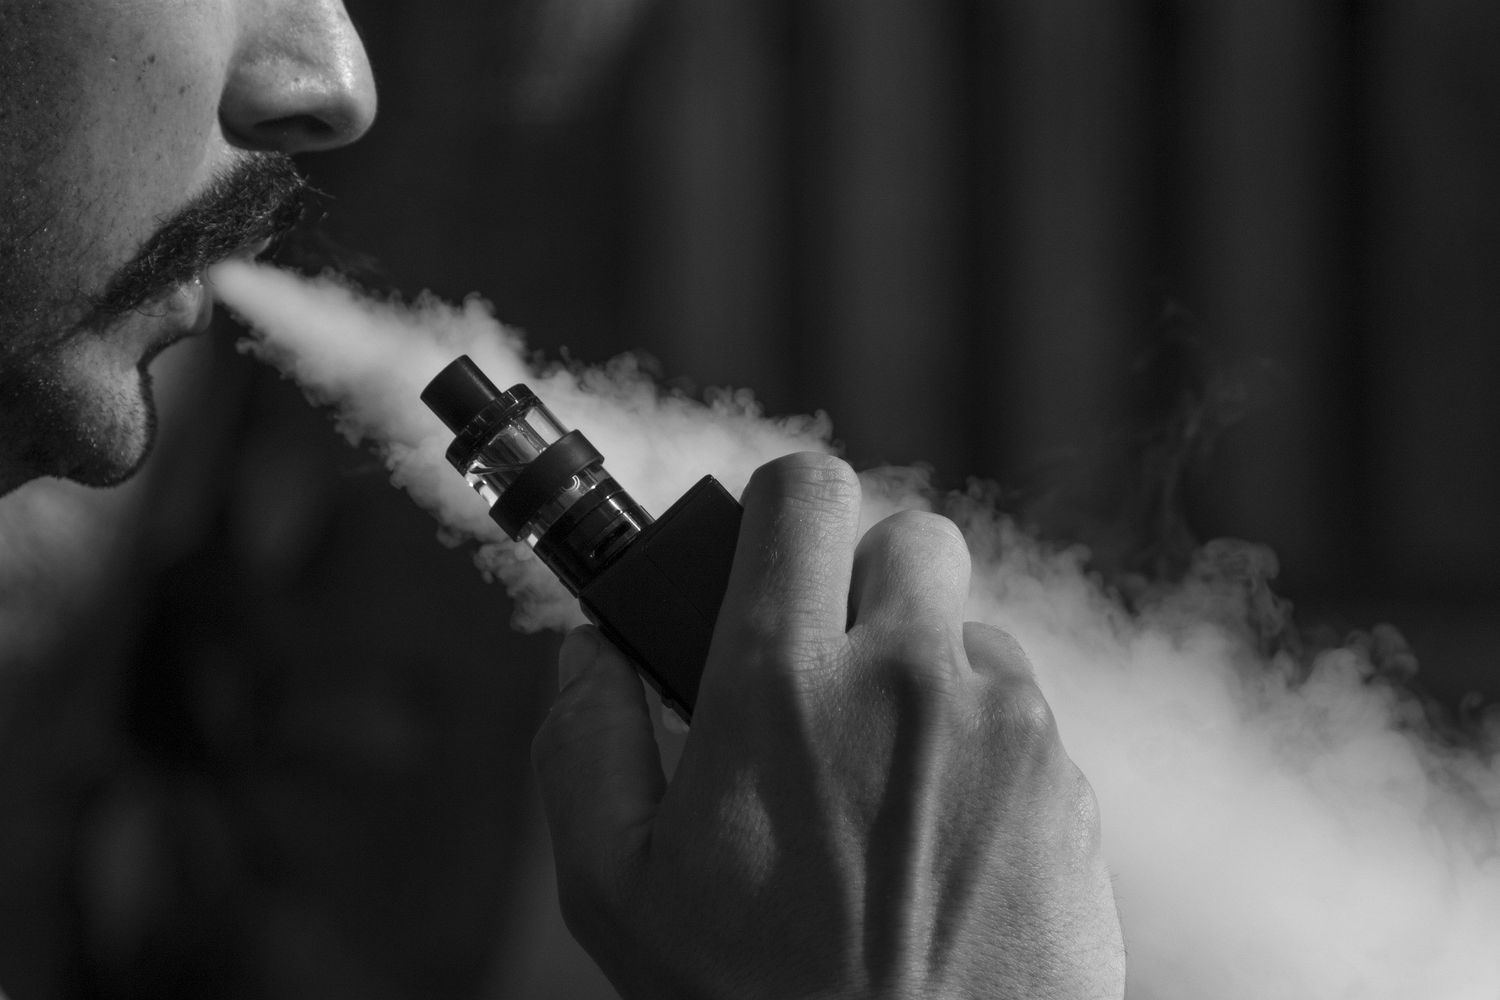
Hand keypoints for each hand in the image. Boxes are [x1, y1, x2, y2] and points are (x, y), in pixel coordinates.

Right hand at [532, 453, 1124, 998]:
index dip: (781, 509)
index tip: (770, 556)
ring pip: (968, 631)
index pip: (803, 492)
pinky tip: (942, 832)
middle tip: (829, 671)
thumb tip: (592, 649)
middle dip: (865, 586)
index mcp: (782, 684)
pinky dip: (984, 745)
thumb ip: (585, 739)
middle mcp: (905, 680)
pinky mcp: (1067, 784)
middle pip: (908, 536)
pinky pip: (1024, 715)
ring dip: (926, 674)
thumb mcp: (615, 887)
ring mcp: (1003, 727)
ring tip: (882, 778)